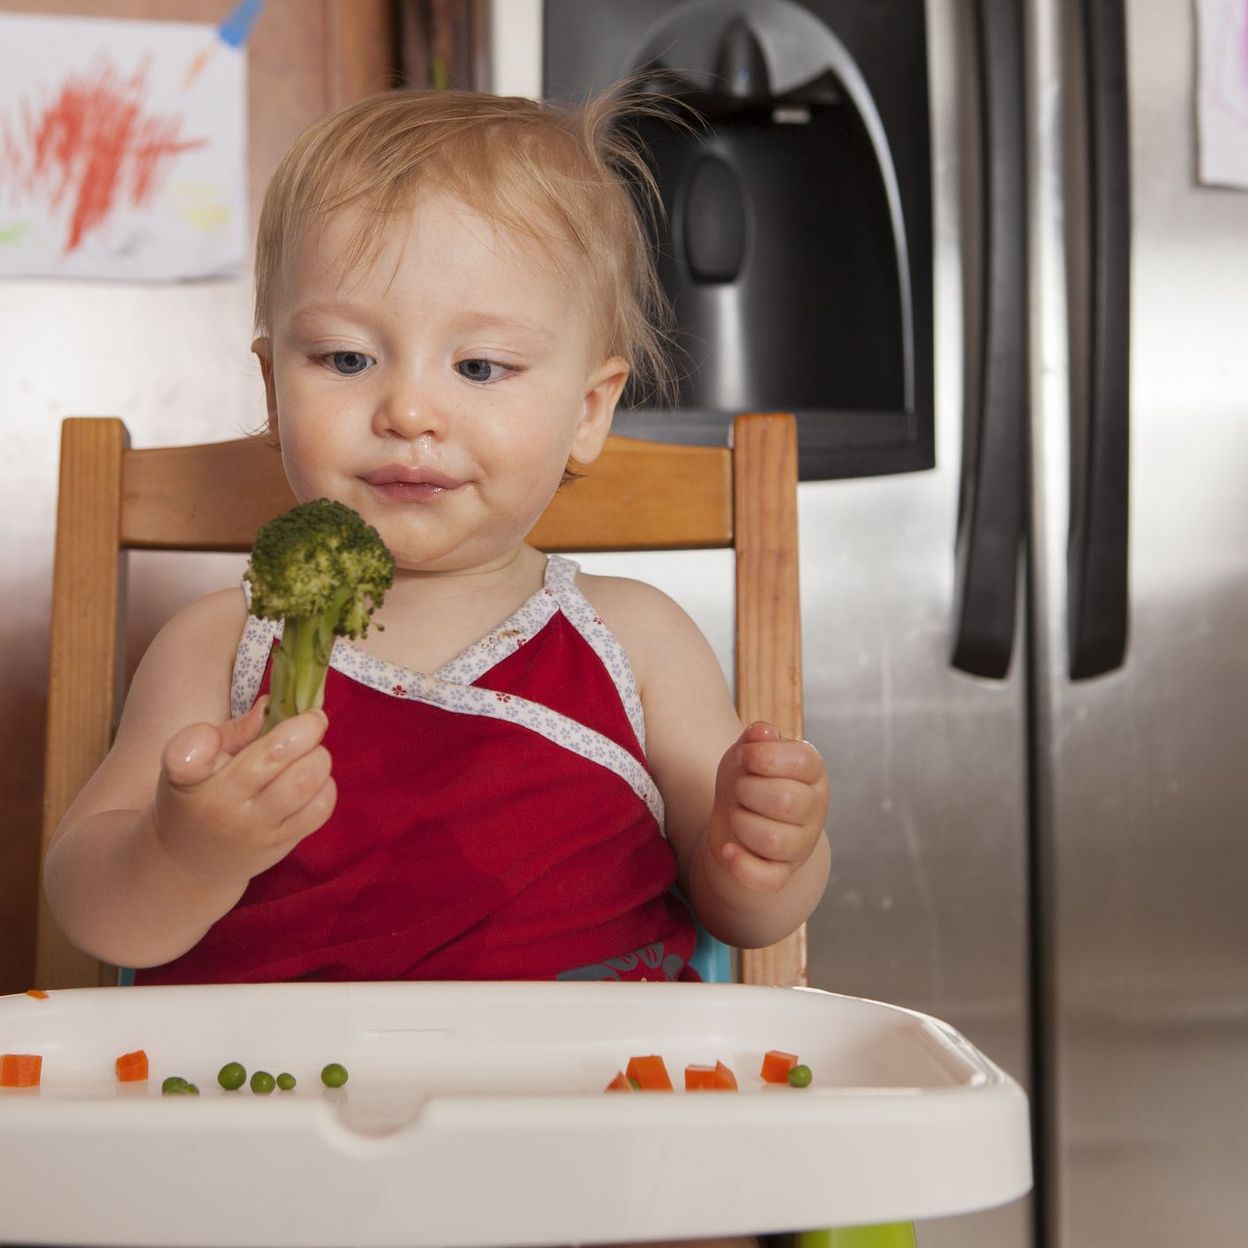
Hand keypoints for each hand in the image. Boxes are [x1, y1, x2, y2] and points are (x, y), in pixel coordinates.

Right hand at [151, 698, 335, 891]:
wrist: (191, 862)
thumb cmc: (197, 798)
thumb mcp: (196, 763)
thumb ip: (232, 731)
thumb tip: (271, 703)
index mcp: (187, 779)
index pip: (184, 760)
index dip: (198, 741)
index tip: (213, 729)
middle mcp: (221, 806)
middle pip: (274, 758)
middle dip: (306, 729)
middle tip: (312, 721)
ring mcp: (255, 830)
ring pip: (305, 782)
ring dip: (318, 757)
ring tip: (312, 752)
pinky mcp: (281, 845)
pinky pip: (319, 809)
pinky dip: (325, 785)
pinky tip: (313, 780)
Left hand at [707, 722, 828, 892]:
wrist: (735, 819)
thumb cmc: (746, 778)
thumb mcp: (747, 752)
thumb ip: (755, 739)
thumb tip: (763, 732)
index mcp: (812, 772)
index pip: (802, 761)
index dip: (764, 756)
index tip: (744, 756)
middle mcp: (814, 809)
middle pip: (786, 801)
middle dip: (748, 791)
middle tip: (740, 790)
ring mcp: (801, 844)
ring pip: (774, 840)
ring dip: (741, 823)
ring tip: (737, 815)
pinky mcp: (781, 873)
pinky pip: (768, 879)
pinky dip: (741, 865)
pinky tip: (728, 849)